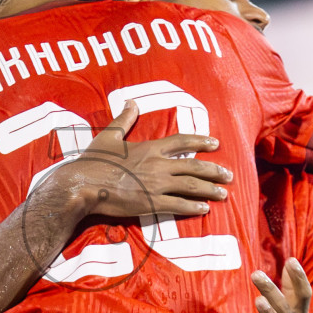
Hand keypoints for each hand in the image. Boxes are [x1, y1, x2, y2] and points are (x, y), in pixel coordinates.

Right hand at [47, 99, 230, 218]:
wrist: (84, 184)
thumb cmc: (94, 161)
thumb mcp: (109, 136)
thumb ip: (124, 120)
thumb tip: (131, 102)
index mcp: (150, 148)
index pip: (182, 141)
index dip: (201, 141)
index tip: (216, 143)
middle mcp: (158, 165)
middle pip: (194, 166)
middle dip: (214, 171)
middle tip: (228, 175)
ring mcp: (156, 185)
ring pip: (190, 187)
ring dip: (209, 190)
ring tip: (223, 194)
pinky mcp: (150, 203)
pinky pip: (178, 205)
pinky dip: (193, 207)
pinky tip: (204, 209)